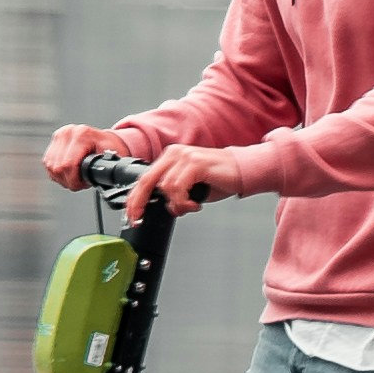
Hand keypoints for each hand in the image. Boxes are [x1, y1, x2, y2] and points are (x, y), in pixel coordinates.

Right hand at [43, 125, 112, 189]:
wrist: (104, 140)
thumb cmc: (109, 147)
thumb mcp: (111, 156)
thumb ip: (105, 165)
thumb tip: (103, 177)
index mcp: (82, 134)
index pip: (68, 164)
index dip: (74, 180)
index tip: (83, 184)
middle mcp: (67, 132)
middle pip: (57, 167)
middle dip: (69, 180)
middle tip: (80, 182)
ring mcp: (59, 136)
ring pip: (50, 167)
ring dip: (62, 177)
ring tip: (75, 177)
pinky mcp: (53, 142)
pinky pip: (48, 164)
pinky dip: (57, 172)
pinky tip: (68, 173)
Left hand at [132, 143, 255, 220]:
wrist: (241, 170)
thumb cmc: (217, 178)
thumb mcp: (189, 187)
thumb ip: (172, 193)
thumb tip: (161, 208)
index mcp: (170, 157)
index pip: (144, 178)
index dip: (134, 199)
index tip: (132, 215)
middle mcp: (174, 153)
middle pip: (147, 180)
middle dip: (139, 203)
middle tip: (138, 219)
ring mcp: (185, 156)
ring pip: (165, 187)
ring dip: (175, 204)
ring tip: (189, 207)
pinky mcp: (196, 163)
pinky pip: (178, 187)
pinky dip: (183, 201)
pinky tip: (195, 204)